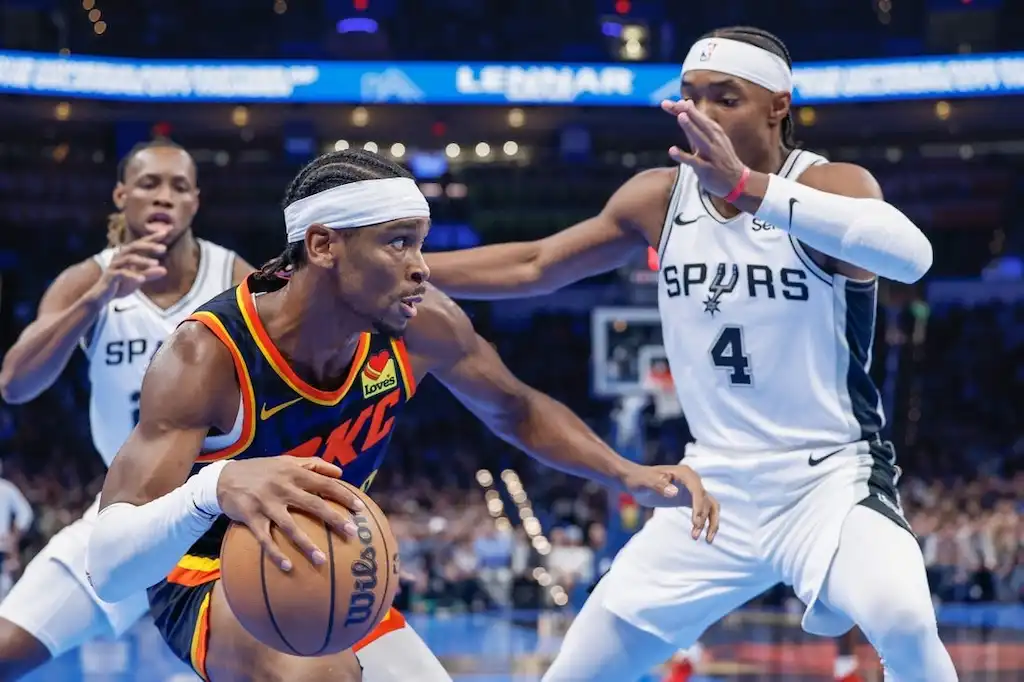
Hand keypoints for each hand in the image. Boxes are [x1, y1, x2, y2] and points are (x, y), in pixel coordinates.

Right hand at [85, 232, 169, 303]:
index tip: (166, 232)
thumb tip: (165, 270)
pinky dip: (132, 275)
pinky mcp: (110, 275)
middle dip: (149, 246)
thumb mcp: (139, 278)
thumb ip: (150, 273)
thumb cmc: (122, 283)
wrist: (103, 295)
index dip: (153, 237)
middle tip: (164, 248)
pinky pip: (121, 273)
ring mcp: (114, 265)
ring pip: (129, 258)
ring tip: (156, 263)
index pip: (141, 243)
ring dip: (143, 260)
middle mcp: (120, 257)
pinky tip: (142, 279)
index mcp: (128, 255)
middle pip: (134, 246)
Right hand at [216, 456, 366, 571]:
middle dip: (334, 519)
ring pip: (290, 526)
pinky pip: (265, 539)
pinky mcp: (250, 518)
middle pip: (313, 504)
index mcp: (293, 472)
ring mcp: (266, 503)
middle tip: (353, 533)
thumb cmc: (261, 470)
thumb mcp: (286, 461)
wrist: (223, 477)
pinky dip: (276, 554)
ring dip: (307, 545)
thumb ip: (314, 464)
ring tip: (322, 561)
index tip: (360, 508)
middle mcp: (282, 487)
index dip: (343, 495)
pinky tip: (288, 567)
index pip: (324, 484)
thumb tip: (341, 472)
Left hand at [621, 463, 719, 541]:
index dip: (699, 506)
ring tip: (707, 540)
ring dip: (710, 522)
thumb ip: (659, 485)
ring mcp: (692, 489)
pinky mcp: (689, 498)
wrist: (636, 479)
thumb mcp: (646, 481)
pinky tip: (703, 535)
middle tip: (694, 534)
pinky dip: (706, 522)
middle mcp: (692, 480)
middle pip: (706, 500)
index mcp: (684, 473)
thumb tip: (675, 492)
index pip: (697, 490)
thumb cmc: (640, 478)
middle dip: (703, 518)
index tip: (696, 522)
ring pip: (710, 506)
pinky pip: (704, 510)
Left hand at [661, 99, 746, 197]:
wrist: (737, 181)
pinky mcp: (706, 169)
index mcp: (714, 131)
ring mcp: (711, 154)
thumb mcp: (711, 138)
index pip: (698, 118)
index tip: (668, 103)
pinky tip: (672, 151)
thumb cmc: (721, 158)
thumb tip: (687, 103)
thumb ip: (696, 123)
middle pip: (701, 124)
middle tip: (675, 103)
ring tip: (681, 116)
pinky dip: (683, 156)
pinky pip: (694, 161)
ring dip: (691, 127)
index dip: (684, 110)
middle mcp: (714, 140)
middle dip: (688, 113)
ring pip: (700, 139)